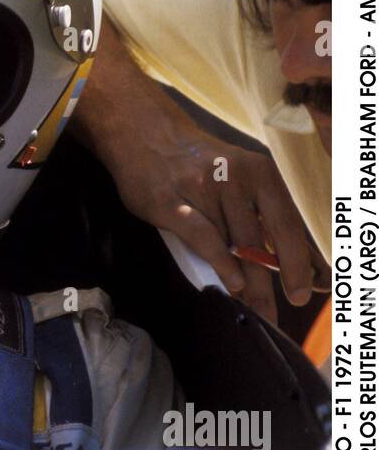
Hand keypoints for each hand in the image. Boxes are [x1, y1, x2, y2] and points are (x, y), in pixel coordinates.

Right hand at [105, 122, 328, 325]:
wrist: (146, 135)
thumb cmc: (200, 165)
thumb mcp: (241, 179)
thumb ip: (266, 217)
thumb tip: (298, 263)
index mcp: (260, 173)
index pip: (288, 225)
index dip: (299, 263)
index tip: (303, 293)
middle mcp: (235, 177)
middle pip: (260, 240)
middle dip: (270, 284)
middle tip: (274, 314)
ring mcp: (201, 188)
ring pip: (231, 244)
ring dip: (245, 282)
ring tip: (251, 307)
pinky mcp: (170, 202)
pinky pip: (202, 236)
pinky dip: (220, 262)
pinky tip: (231, 283)